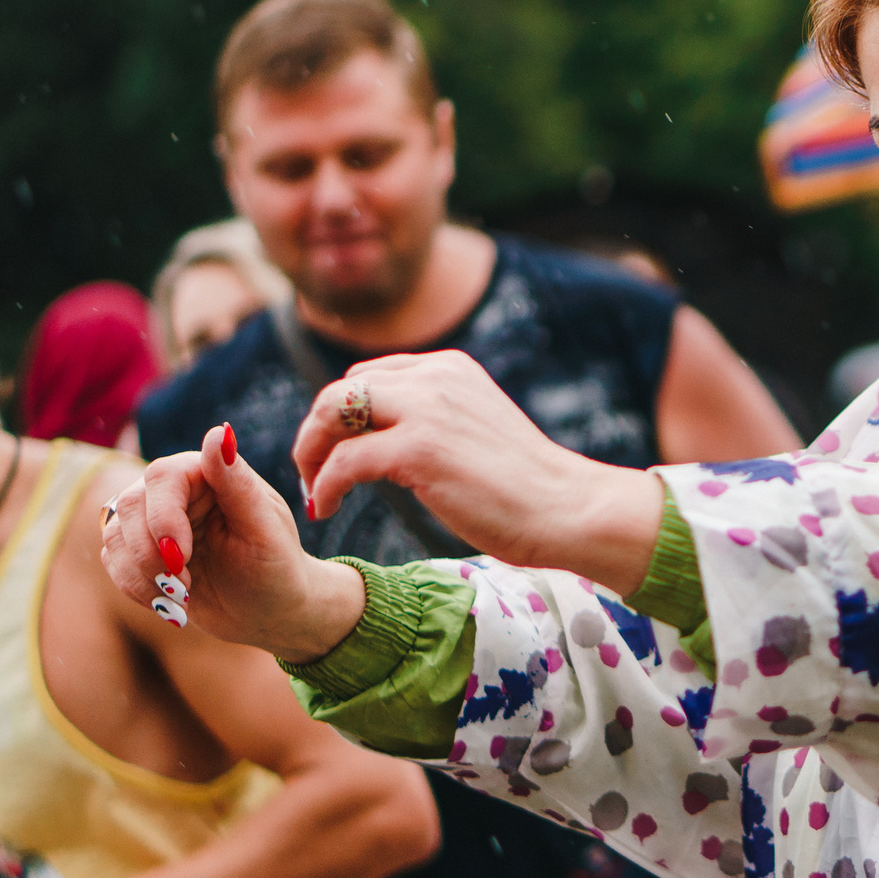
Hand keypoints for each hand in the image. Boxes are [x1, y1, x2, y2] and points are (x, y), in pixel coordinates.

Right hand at [102, 424, 363, 663]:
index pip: (162, 476)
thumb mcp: (263, 529)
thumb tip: (219, 432)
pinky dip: (136, 587)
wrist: (270, 612)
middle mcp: (176, 490)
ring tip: (184, 595)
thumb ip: (237, 483)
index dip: (163, 517)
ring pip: (114, 535)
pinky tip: (172, 601)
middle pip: (129, 505)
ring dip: (143, 575)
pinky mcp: (139, 549)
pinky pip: (111, 561)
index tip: (182, 556)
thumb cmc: (276, 566)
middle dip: (150, 554)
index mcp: (208, 473)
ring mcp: (152, 519)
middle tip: (185, 584)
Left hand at [290, 351, 662, 591]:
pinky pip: (344, 460)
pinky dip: (325, 485)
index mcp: (450, 369)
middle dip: (315, 433)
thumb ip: (434, 419)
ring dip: (311, 453)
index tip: (335, 455)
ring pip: (331, 413)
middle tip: (313, 475)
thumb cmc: (526, 487)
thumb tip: (385, 441)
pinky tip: (328, 509)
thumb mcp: (474, 430)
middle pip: (340, 391)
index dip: (340, 417)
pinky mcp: (419, 449)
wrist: (567, 508)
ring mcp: (427, 410)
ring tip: (317, 491)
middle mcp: (436, 377)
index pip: (368, 377)